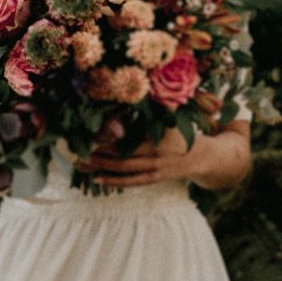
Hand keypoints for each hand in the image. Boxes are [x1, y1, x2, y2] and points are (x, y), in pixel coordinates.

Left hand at [76, 121, 250, 189]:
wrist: (203, 156)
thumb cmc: (181, 132)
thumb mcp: (168, 118)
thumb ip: (150, 112)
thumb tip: (126, 98)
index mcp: (157, 138)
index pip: (127, 140)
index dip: (108, 140)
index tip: (89, 135)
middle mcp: (155, 156)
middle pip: (121, 157)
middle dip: (99, 155)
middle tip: (78, 151)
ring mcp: (154, 170)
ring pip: (123, 171)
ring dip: (101, 169)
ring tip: (82, 165)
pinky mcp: (153, 179)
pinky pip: (130, 182)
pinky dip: (113, 181)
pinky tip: (97, 179)